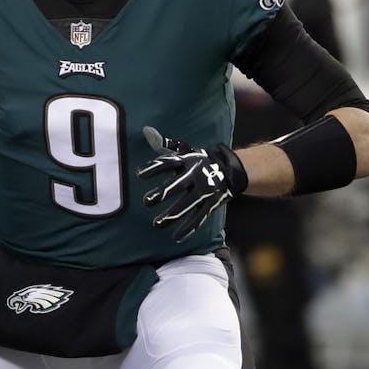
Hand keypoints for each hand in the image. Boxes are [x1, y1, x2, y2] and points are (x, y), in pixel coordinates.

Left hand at [138, 126, 247, 241]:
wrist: (229, 171)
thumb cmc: (198, 161)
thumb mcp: (183, 150)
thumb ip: (164, 144)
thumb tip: (146, 131)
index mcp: (187, 161)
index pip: (168, 163)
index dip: (154, 168)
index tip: (139, 175)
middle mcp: (195, 176)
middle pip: (178, 185)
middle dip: (163, 193)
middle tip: (146, 201)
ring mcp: (204, 192)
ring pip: (187, 205)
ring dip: (172, 215)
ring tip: (156, 224)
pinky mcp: (210, 205)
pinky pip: (198, 218)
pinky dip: (188, 228)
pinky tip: (176, 237)